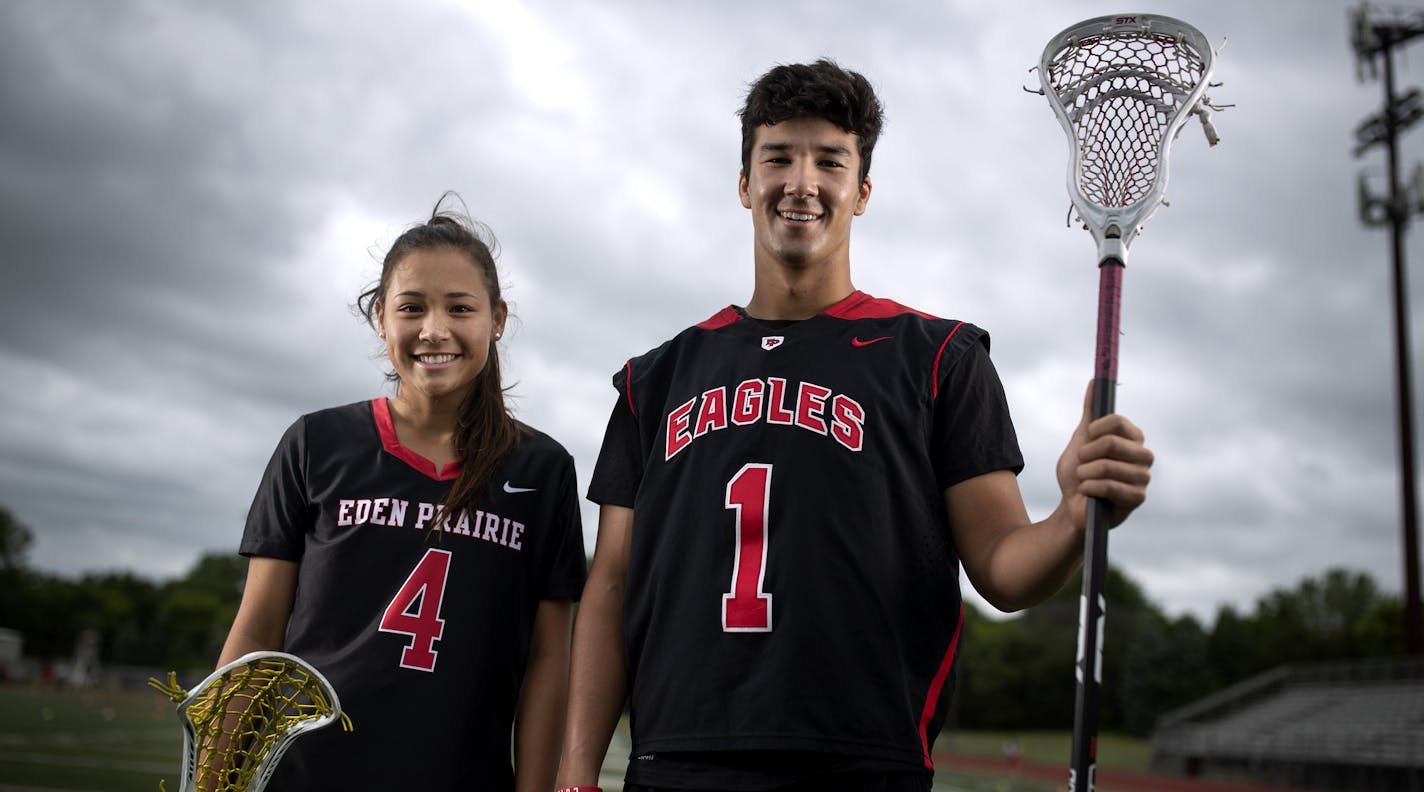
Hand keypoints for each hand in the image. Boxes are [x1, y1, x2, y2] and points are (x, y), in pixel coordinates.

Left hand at [1055, 381, 1153, 529]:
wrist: (1072, 506)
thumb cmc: (1079, 473)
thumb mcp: (1082, 439)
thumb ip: (1091, 412)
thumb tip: (1094, 381)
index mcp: (1134, 439)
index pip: (1117, 421)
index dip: (1095, 429)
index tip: (1086, 438)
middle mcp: (1144, 456)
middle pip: (1112, 442)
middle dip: (1086, 455)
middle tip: (1082, 464)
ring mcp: (1143, 478)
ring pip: (1106, 466)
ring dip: (1085, 474)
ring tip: (1085, 480)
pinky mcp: (1137, 498)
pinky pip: (1107, 486)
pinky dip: (1088, 488)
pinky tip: (1087, 492)